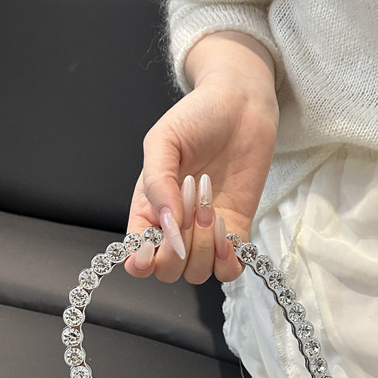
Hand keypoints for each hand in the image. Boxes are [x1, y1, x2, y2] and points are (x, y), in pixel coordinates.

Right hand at [124, 31, 278, 283]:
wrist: (240, 105)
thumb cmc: (196, 118)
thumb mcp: (163, 142)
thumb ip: (158, 184)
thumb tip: (168, 225)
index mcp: (148, 211)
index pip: (137, 258)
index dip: (141, 264)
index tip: (152, 248)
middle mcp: (174, 229)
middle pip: (168, 271)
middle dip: (178, 249)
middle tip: (190, 205)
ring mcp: (205, 234)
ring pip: (197, 272)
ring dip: (204, 246)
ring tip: (210, 206)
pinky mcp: (235, 233)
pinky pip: (228, 271)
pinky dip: (227, 261)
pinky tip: (227, 234)